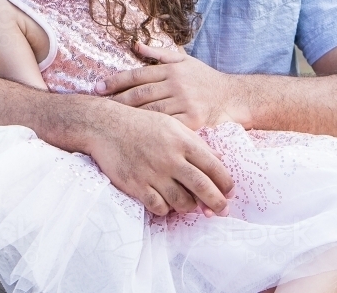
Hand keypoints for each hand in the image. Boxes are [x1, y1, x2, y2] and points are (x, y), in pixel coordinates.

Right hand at [86, 101, 233, 216]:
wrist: (106, 126)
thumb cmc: (142, 125)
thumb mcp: (173, 126)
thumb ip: (196, 143)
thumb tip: (220, 160)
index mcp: (183, 141)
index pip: (213, 166)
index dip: (226, 183)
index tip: (231, 192)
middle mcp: (170, 158)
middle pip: (202, 187)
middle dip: (217, 203)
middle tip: (223, 211)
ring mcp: (153, 173)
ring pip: (182, 202)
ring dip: (190, 207)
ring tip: (192, 206)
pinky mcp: (137, 185)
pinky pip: (159, 207)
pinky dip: (167, 209)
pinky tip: (167, 203)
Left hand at [96, 43, 244, 129]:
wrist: (232, 97)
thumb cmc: (205, 79)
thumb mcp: (185, 60)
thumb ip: (159, 53)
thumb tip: (135, 44)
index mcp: (172, 69)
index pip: (138, 74)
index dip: (116, 81)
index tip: (98, 87)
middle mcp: (177, 84)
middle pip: (140, 93)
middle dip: (116, 100)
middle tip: (97, 106)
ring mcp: (185, 102)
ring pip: (150, 111)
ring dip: (129, 116)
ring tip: (110, 121)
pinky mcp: (192, 120)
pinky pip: (167, 126)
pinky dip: (150, 130)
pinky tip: (136, 135)